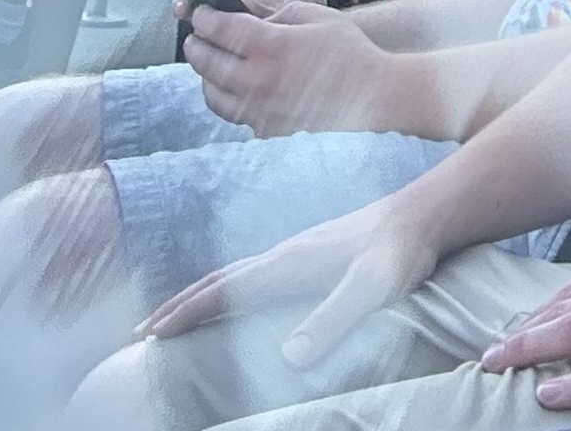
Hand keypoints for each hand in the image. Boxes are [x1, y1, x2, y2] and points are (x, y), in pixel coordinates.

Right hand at [137, 193, 440, 369]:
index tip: (151, 334)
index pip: (225, 289)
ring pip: (238, 272)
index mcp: (290, 261)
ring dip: (204, 295)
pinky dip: (233, 287)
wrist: (426, 213)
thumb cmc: (400, 252)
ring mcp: (301, 249)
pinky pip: (259, 272)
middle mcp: (288, 252)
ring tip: (180, 315)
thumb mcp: (370, 289)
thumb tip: (290, 358)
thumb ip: (332, 319)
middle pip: (221, 278)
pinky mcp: (317, 251)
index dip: (187, 312)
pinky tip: (243, 298)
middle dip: (181, 305)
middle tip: (145, 330)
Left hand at [183, 0, 391, 134]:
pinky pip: (231, 113)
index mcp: (270, 47)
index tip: (199, 11)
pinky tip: (228, 86)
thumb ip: (274, 10)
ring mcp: (259, 111)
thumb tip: (240, 6)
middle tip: (194, 34)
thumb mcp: (314, 15)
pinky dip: (221, 97)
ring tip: (206, 61)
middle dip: (196, 44)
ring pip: (212, 94)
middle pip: (207, 62)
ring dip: (203, 74)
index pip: (219, 29)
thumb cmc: (348, 51)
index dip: (203, 17)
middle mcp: (258, 81)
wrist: (371, 97)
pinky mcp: (265, 130)